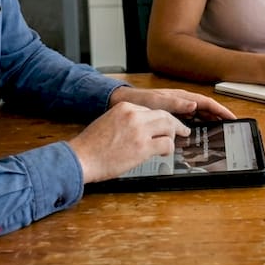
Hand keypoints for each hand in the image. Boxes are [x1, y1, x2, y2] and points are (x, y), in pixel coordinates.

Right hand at [68, 102, 189, 182]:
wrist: (81, 158)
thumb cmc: (90, 145)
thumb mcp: (107, 121)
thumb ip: (125, 121)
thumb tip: (140, 130)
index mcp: (125, 107)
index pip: (151, 109)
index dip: (161, 118)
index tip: (165, 124)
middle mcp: (134, 115)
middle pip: (164, 115)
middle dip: (175, 124)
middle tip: (182, 130)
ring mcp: (140, 131)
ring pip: (168, 127)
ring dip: (173, 136)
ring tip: (172, 143)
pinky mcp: (143, 147)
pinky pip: (166, 144)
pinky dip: (169, 149)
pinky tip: (164, 153)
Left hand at [109, 86, 235, 120]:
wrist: (122, 102)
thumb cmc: (138, 101)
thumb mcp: (157, 102)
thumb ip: (175, 103)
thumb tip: (195, 106)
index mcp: (181, 97)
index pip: (207, 103)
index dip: (220, 110)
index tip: (231, 118)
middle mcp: (181, 101)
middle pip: (205, 110)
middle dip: (218, 117)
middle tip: (228, 127)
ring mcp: (176, 108)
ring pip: (197, 115)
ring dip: (208, 122)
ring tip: (217, 131)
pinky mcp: (170, 115)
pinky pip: (187, 120)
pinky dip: (195, 125)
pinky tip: (196, 133)